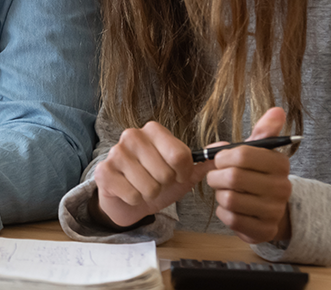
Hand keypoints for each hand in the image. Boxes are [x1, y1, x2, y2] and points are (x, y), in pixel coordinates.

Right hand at [92, 121, 214, 227]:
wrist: (128, 198)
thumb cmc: (156, 182)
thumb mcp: (182, 173)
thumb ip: (203, 161)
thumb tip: (227, 147)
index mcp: (153, 130)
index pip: (180, 155)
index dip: (182, 173)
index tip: (177, 175)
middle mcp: (132, 135)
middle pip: (165, 173)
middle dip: (164, 186)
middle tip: (156, 183)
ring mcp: (116, 153)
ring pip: (149, 186)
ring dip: (150, 195)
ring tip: (143, 188)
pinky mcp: (103, 172)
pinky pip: (132, 195)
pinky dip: (135, 200)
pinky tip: (129, 192)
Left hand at [205, 107, 292, 243]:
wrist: (271, 210)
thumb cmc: (258, 175)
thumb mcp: (260, 151)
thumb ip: (265, 131)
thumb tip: (278, 110)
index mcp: (280, 164)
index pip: (242, 155)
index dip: (222, 157)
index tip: (220, 159)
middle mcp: (282, 188)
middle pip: (232, 178)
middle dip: (216, 176)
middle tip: (217, 176)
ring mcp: (274, 211)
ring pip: (229, 199)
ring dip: (219, 194)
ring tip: (225, 191)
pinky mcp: (263, 231)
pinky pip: (230, 218)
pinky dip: (222, 212)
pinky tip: (230, 207)